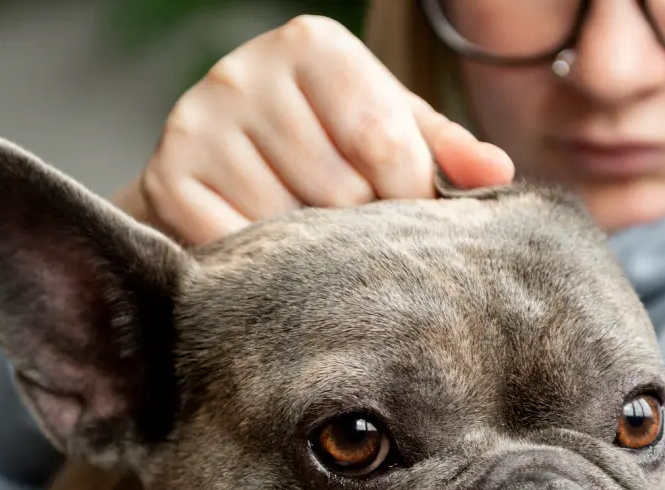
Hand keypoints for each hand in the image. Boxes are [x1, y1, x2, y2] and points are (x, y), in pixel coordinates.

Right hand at [110, 15, 514, 244]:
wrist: (208, 172)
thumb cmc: (316, 149)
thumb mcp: (382, 132)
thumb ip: (441, 149)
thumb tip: (497, 174)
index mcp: (311, 46)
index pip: (383, 138)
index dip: (409, 198)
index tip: (408, 222)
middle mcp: (245, 72)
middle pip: (339, 189)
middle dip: (359, 230)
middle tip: (353, 241)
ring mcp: (198, 124)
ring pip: (289, 227)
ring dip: (309, 255)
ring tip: (308, 248)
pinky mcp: (167, 179)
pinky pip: (239, 249)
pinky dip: (262, 269)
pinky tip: (267, 260)